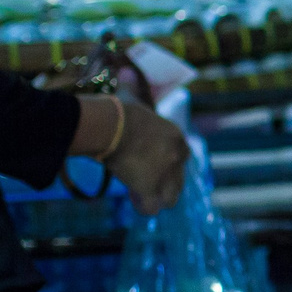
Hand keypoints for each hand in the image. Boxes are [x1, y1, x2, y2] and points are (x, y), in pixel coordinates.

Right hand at [106, 99, 189, 215]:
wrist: (110, 125)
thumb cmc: (118, 113)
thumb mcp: (139, 109)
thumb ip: (143, 112)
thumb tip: (129, 82)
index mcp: (176, 137)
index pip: (181, 156)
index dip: (167, 163)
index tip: (150, 164)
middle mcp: (176, 156)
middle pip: (179, 179)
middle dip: (165, 183)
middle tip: (145, 182)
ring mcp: (165, 174)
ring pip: (171, 197)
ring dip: (159, 198)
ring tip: (143, 196)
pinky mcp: (150, 187)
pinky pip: (152, 207)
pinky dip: (145, 208)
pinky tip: (136, 203)